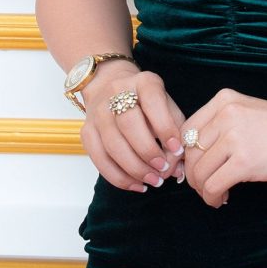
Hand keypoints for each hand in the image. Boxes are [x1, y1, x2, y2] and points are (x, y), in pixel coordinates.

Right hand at [78, 62, 186, 192]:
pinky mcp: (86, 131)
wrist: (109, 86)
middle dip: (148, 151)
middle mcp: (116, 93)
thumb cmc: (146, 102)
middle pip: (128, 124)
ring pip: (112, 145)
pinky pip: (99, 159)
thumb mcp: (166, 106)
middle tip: (164, 169)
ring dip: (135, 169)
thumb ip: (176, 132)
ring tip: (154, 180)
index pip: (153, 101)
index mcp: (143, 82)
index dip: (165, 127)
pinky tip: (136, 184)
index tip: (177, 149)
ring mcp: (98, 113)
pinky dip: (119, 177)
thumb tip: (179, 168)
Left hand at [180, 89, 266, 208]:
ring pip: (199, 172)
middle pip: (190, 152)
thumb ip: (221, 124)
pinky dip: (212, 197)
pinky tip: (222, 199)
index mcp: (223, 100)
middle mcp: (224, 115)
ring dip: (202, 189)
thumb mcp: (247, 111)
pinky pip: (213, 185)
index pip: (186, 130)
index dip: (186, 154)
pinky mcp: (244, 162)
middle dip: (193, 175)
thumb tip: (196, 154)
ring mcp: (234, 138)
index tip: (195, 167)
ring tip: (215, 194)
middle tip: (204, 186)